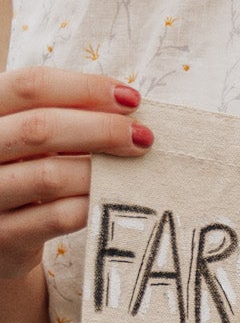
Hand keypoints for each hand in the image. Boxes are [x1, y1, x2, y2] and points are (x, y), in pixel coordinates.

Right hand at [0, 68, 152, 282]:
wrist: (0, 236)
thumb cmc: (22, 172)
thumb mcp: (31, 137)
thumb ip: (64, 116)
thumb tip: (126, 104)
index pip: (30, 86)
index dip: (85, 88)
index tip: (131, 99)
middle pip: (40, 128)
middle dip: (101, 129)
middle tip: (143, 137)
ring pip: (49, 175)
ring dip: (100, 171)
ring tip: (131, 169)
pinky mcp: (4, 236)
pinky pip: (57, 217)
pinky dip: (91, 204)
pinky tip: (112, 198)